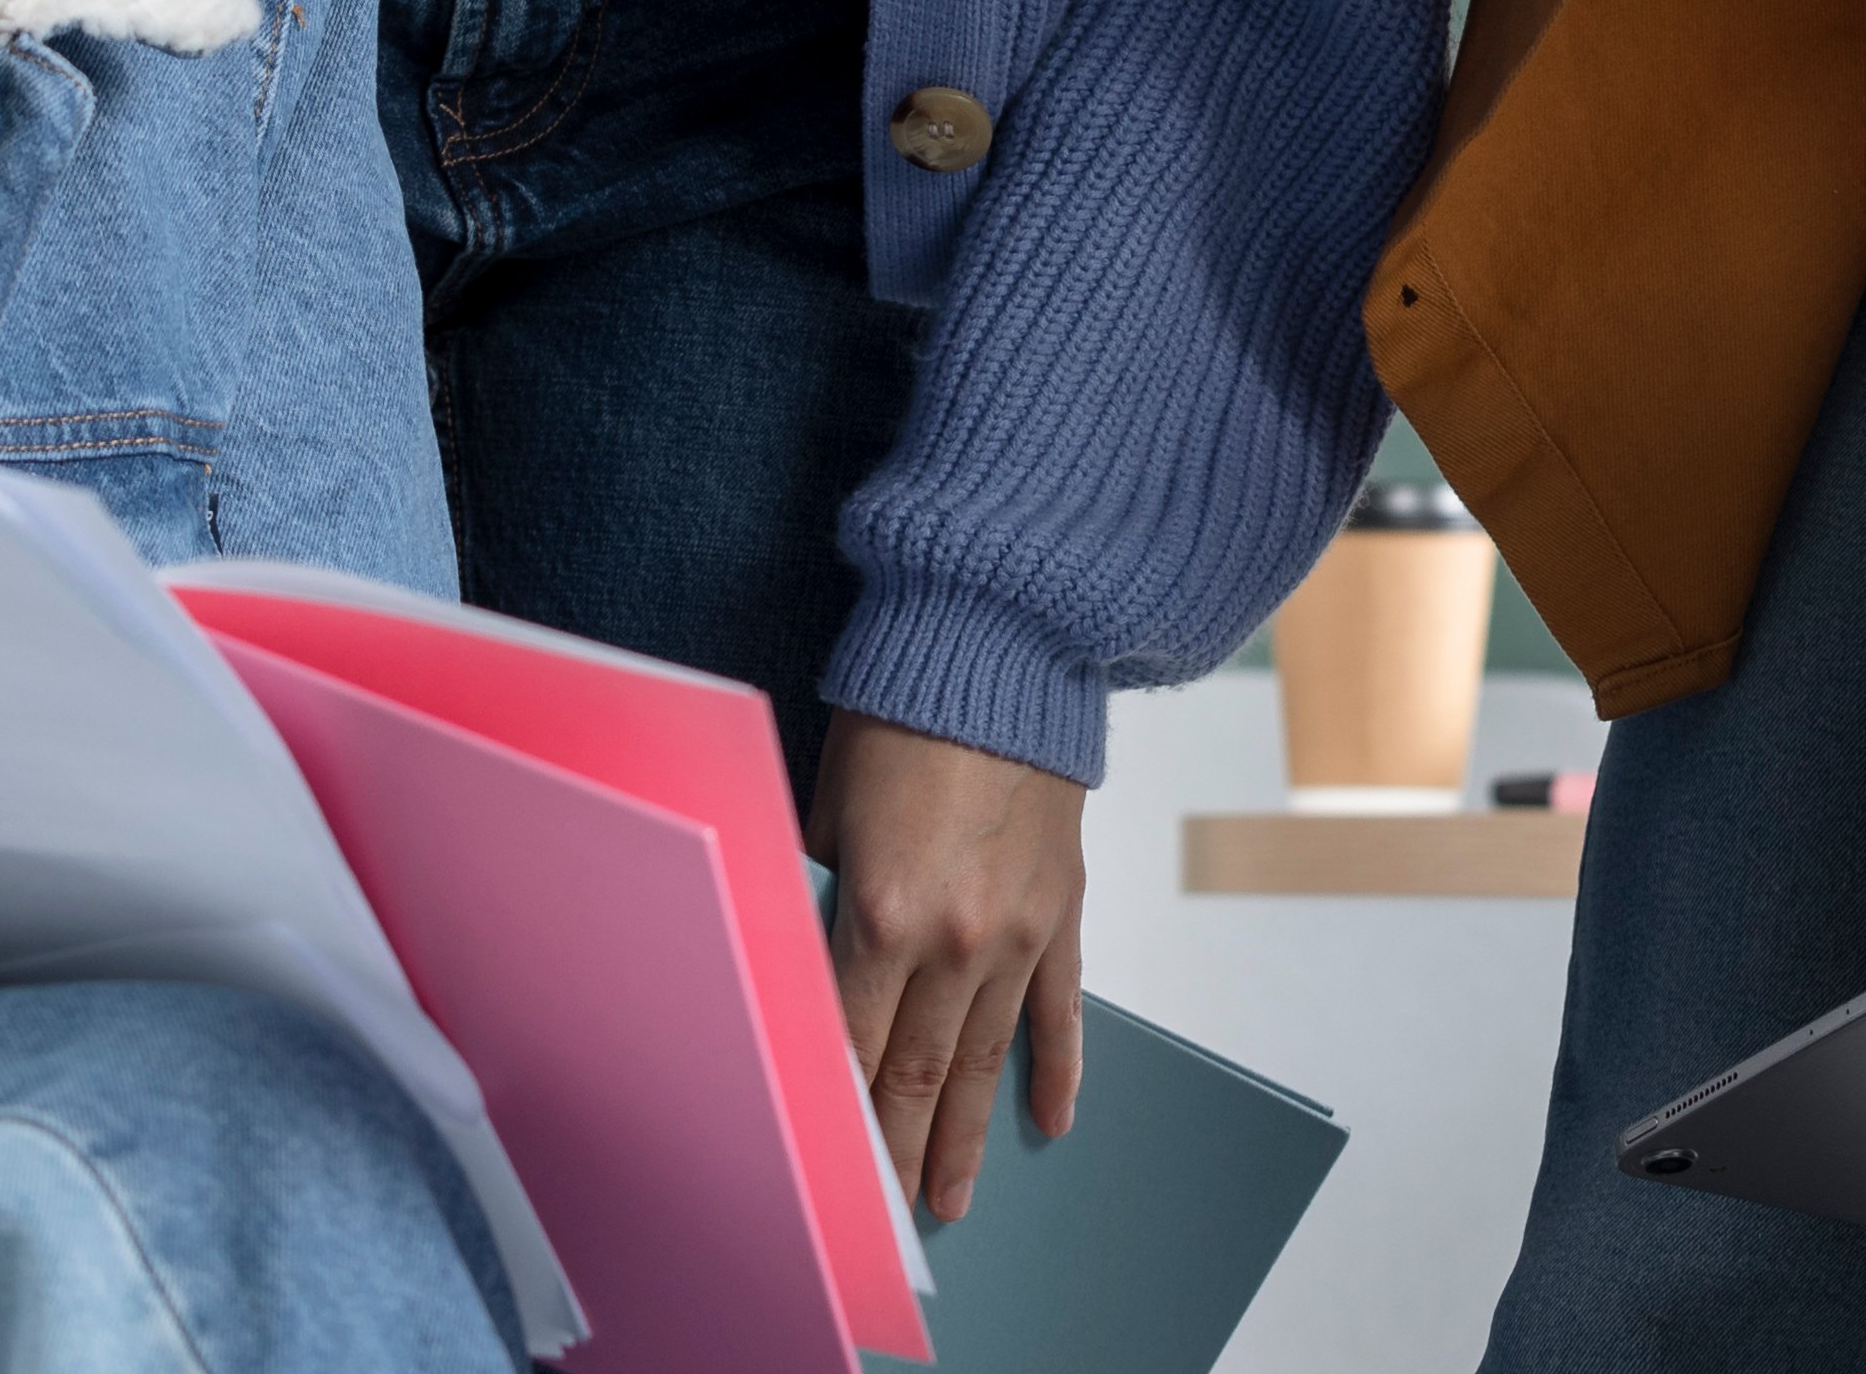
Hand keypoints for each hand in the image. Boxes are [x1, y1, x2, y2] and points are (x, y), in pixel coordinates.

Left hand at [813, 709, 1087, 1223]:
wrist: (1000, 645)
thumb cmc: (898, 716)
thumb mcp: (828, 809)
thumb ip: (819, 898)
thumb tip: (803, 972)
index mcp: (881, 915)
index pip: (846, 1048)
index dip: (832, 1119)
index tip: (820, 1174)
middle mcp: (953, 940)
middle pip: (913, 1075)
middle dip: (892, 1153)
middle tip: (880, 1219)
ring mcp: (1017, 933)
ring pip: (982, 1061)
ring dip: (961, 1135)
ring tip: (947, 1199)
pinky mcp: (1062, 910)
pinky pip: (1059, 1010)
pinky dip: (1057, 1072)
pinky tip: (1051, 1124)